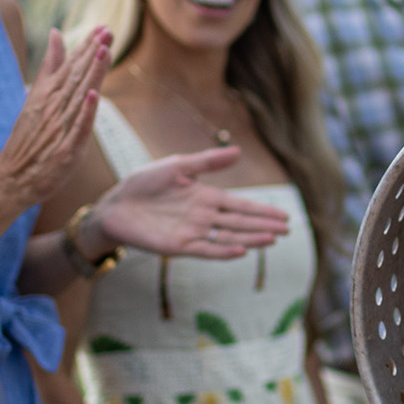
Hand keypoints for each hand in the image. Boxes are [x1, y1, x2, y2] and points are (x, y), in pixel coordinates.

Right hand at [0, 28, 109, 210]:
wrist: (11, 177)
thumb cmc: (27, 138)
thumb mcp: (36, 96)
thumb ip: (49, 66)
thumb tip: (57, 34)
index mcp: (47, 95)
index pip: (70, 67)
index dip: (86, 47)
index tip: (101, 27)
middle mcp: (53, 108)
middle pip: (76, 77)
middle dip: (93, 52)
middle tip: (108, 30)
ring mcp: (59, 128)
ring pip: (79, 97)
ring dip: (92, 74)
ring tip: (103, 51)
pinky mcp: (66, 150)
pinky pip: (77, 128)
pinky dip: (85, 111)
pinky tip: (94, 95)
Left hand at [94, 148, 292, 261]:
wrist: (115, 204)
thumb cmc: (144, 184)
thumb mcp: (178, 166)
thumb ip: (208, 162)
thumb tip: (239, 151)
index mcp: (206, 197)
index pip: (241, 205)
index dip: (262, 210)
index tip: (285, 215)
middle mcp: (204, 216)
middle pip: (240, 223)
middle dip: (263, 226)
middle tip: (288, 230)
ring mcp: (193, 232)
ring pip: (228, 237)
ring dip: (250, 238)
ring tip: (272, 240)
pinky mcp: (178, 245)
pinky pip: (205, 250)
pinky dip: (223, 251)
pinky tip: (241, 251)